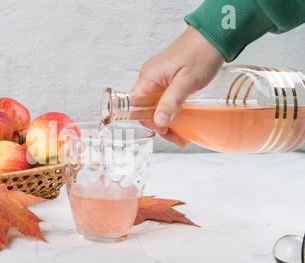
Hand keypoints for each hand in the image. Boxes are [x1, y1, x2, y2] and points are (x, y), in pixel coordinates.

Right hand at [133, 26, 223, 146]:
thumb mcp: (187, 81)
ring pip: (156, 106)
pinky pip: (164, 100)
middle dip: (161, 125)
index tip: (166, 130)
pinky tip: (184, 119)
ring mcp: (158, 79)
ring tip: (184, 133)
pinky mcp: (167, 80)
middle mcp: (150, 78)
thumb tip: (159, 122)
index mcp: (149, 77)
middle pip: (147, 109)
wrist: (214, 36)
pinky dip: (172, 111)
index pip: (137, 107)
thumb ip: (172, 102)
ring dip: (168, 121)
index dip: (150, 121)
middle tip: (179, 137)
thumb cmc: (201, 53)